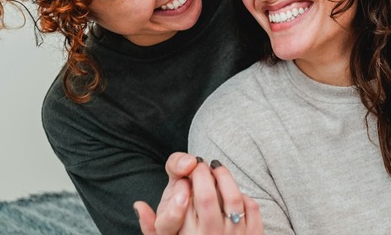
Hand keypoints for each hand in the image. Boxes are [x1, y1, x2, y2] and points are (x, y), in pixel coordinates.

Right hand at [134, 153, 262, 233]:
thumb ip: (150, 226)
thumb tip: (139, 205)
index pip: (183, 201)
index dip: (185, 180)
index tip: (186, 172)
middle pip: (207, 195)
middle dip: (203, 173)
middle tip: (200, 164)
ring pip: (233, 198)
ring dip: (225, 177)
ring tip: (217, 168)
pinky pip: (252, 209)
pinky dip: (244, 196)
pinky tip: (235, 192)